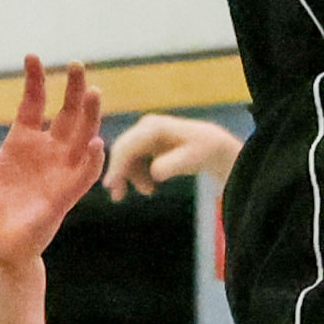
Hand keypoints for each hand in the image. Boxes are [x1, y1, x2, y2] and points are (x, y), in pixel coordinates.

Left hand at [0, 56, 104, 270]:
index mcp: (21, 144)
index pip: (33, 104)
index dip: (35, 81)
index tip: (32, 57)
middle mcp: (45, 153)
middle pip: (67, 114)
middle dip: (74, 90)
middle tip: (76, 64)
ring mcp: (58, 173)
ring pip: (82, 137)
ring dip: (90, 116)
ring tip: (94, 92)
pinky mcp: (64, 196)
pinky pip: (83, 174)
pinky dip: (90, 159)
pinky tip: (93, 142)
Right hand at [105, 110, 240, 201]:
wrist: (213, 146)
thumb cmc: (204, 150)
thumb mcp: (192, 159)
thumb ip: (173, 165)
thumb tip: (154, 172)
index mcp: (154, 127)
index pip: (127, 146)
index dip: (117, 166)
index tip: (110, 185)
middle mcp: (146, 127)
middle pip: (122, 150)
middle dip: (119, 173)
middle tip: (118, 196)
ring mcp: (145, 133)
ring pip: (126, 157)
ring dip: (130, 176)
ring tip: (148, 192)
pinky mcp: (146, 142)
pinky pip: (133, 159)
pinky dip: (136, 174)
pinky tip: (149, 187)